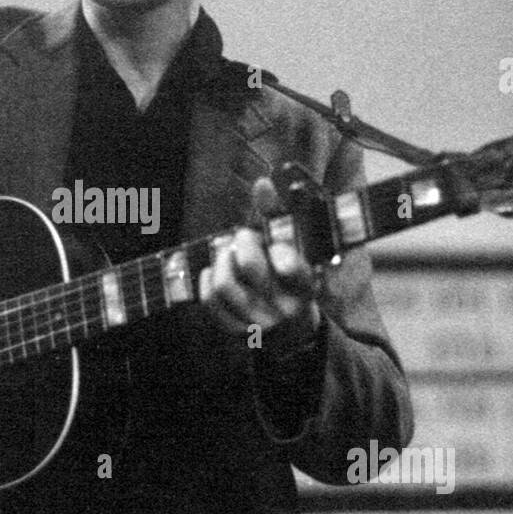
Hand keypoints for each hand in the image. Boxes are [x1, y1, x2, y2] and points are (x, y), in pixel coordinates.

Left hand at [199, 178, 320, 351]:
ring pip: (224, 284)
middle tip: (245, 238)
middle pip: (249, 266)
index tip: (277, 249)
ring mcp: (257, 322)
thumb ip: (278, 214)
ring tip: (230, 254)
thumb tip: (262, 183)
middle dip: (242, 241)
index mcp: (305, 285)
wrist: (291, 331)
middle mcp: (283, 308)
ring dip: (222, 260)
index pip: (290, 266)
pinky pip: (209, 299)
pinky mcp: (235, 330)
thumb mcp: (295, 248)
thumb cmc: (290, 278)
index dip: (280, 252)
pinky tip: (217, 271)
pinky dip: (208, 278)